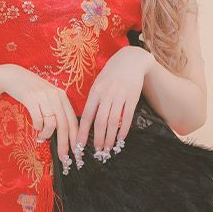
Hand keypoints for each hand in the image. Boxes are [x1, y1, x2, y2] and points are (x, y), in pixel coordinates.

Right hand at [0, 64, 78, 163]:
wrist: (13, 76)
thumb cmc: (31, 90)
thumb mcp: (48, 97)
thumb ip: (56, 110)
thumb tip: (63, 134)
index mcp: (62, 96)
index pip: (73, 120)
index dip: (76, 137)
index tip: (76, 151)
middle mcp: (55, 95)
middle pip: (64, 125)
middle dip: (65, 144)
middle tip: (64, 157)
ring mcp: (43, 96)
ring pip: (52, 123)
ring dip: (47, 135)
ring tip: (42, 137)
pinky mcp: (30, 98)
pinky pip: (38, 119)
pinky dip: (38, 127)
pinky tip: (35, 127)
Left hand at [76, 46, 154, 161]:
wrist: (131, 59)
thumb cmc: (112, 72)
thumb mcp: (98, 83)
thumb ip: (94, 99)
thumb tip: (88, 120)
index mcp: (95, 91)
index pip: (86, 116)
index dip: (82, 132)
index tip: (79, 144)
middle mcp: (106, 94)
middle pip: (100, 122)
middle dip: (98, 139)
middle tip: (97, 151)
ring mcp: (120, 96)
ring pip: (113, 122)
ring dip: (110, 137)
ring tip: (108, 148)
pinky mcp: (133, 97)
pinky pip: (128, 117)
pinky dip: (124, 130)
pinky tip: (121, 138)